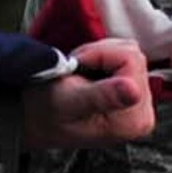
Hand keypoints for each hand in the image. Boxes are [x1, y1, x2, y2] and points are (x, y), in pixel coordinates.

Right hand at [21, 39, 152, 148]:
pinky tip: (86, 74)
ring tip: (80, 74)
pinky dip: (101, 57)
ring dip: (98, 55)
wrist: (30, 117)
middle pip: (133, 54)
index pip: (131, 59)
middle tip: (77, 72)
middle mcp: (141, 114)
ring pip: (128, 52)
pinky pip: (124, 57)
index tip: (79, 68)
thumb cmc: (43, 114)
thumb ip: (102, 96)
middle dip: (99, 54)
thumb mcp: (67, 102)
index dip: (100, 55)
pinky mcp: (131, 93)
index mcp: (131, 121)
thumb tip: (134, 92)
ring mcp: (138, 103)